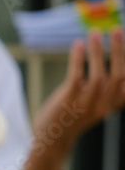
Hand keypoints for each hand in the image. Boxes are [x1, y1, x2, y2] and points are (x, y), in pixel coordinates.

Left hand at [28, 29, 124, 169]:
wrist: (52, 140)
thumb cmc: (74, 117)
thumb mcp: (97, 104)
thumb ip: (107, 88)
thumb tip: (116, 62)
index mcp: (113, 105)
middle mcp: (103, 105)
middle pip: (119, 76)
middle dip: (119, 50)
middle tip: (117, 29)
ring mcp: (85, 104)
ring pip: (98, 75)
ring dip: (97, 51)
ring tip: (95, 33)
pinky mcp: (68, 101)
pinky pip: (76, 76)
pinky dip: (78, 58)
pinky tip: (78, 44)